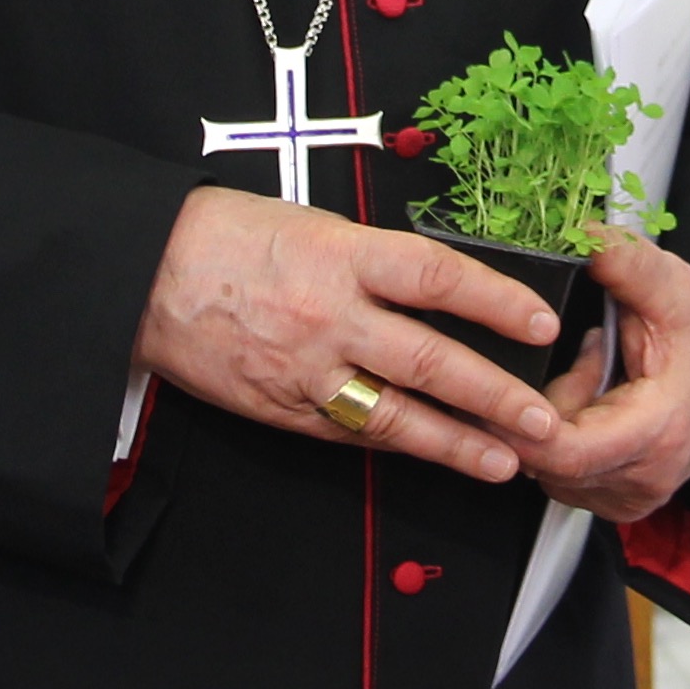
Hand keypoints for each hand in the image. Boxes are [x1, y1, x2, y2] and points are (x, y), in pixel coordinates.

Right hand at [136, 185, 570, 485]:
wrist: (144, 274)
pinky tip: (431, 455)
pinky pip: (350, 433)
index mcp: (345, 255)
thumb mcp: (314, 226)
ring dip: (456, 444)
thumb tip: (440, 290)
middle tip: (544, 420)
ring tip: (504, 462)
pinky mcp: (283, 409)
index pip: (441, 278)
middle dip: (496, 397)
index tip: (543, 323)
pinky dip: (395, 445)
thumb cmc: (229, 236)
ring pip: (395, 416)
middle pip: (432, 362)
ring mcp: (307, 371)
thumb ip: (374, 261)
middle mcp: (332, 316)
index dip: (499, 303)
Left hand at [523, 230, 689, 524]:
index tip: (506, 382)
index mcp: (657, 431)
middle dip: (544, 405)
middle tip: (588, 354)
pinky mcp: (624, 499)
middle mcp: (646, 477)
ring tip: (599, 374)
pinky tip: (598, 403)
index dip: (522, 422)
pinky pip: (567, 478)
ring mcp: (635, 495)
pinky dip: (568, 439)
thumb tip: (582, 236)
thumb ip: (626, 261)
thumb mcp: (672, 284)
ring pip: (552, 471)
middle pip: (550, 460)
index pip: (565, 453)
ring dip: (557, 422)